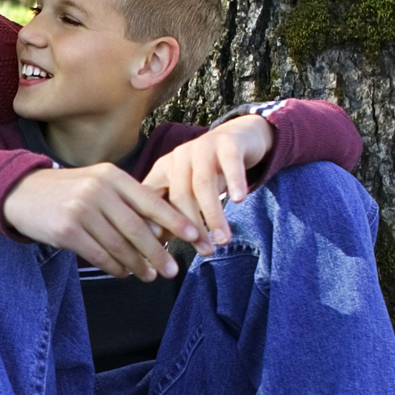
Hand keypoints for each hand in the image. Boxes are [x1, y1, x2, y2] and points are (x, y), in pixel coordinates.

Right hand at [2, 163, 203, 279]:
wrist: (22, 193)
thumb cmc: (68, 191)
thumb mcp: (98, 183)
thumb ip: (126, 200)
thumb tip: (160, 229)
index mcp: (112, 176)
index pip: (151, 201)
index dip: (175, 221)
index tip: (194, 236)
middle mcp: (98, 191)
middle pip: (137, 228)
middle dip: (158, 252)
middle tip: (173, 269)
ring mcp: (81, 211)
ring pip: (119, 246)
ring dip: (137, 265)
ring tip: (149, 276)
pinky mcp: (67, 231)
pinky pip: (99, 255)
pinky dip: (115, 267)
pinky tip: (124, 273)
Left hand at [142, 116, 273, 247]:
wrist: (240, 137)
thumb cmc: (210, 172)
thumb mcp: (189, 190)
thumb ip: (173, 212)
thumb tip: (155, 244)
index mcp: (163, 170)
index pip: (153, 201)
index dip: (157, 227)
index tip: (163, 256)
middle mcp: (179, 157)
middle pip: (179, 196)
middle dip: (192, 227)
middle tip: (205, 251)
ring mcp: (202, 147)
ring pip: (203, 184)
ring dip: (213, 214)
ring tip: (223, 239)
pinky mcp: (227, 142)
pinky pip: (230, 163)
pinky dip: (234, 181)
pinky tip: (238, 200)